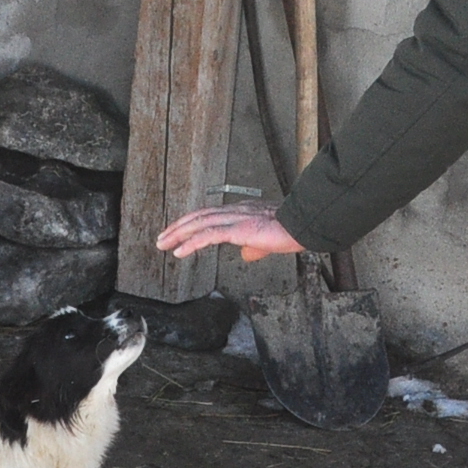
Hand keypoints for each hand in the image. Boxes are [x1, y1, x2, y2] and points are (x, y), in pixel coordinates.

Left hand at [155, 204, 303, 260]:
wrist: (305, 226)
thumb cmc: (292, 231)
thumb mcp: (268, 241)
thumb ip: (254, 247)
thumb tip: (246, 255)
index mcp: (241, 212)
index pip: (209, 215)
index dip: (191, 223)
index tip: (178, 232)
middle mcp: (235, 212)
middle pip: (198, 216)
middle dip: (177, 227)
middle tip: (161, 238)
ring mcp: (236, 219)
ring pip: (199, 224)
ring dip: (178, 234)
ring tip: (163, 244)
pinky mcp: (239, 230)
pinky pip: (208, 236)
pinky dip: (191, 243)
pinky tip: (179, 251)